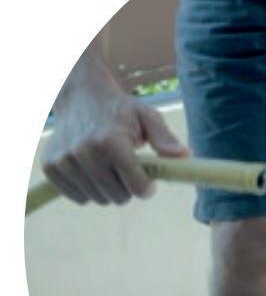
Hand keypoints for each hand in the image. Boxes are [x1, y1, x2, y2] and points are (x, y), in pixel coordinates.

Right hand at [42, 89, 187, 204]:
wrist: (80, 96)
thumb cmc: (121, 110)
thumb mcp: (148, 117)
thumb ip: (165, 139)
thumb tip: (185, 156)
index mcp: (111, 141)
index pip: (138, 187)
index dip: (147, 187)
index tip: (149, 179)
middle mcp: (84, 152)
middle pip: (118, 197)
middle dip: (127, 187)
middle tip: (126, 167)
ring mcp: (64, 160)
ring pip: (97, 199)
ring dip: (108, 188)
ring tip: (108, 164)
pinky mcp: (50, 167)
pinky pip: (77, 197)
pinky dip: (88, 189)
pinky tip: (91, 169)